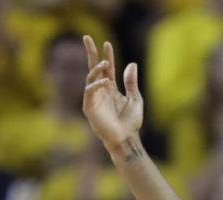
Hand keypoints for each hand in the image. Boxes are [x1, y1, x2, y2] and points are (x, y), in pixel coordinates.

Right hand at [83, 36, 143, 152]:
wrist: (126, 139)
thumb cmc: (131, 123)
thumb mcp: (135, 99)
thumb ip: (131, 82)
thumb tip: (132, 64)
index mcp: (112, 89)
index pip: (107, 69)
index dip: (107, 56)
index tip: (107, 43)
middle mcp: (101, 91)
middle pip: (93, 68)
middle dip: (90, 53)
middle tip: (87, 37)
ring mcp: (94, 98)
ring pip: (91, 77)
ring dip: (96, 69)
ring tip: (105, 63)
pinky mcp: (89, 107)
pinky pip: (89, 91)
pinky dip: (96, 84)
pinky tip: (105, 81)